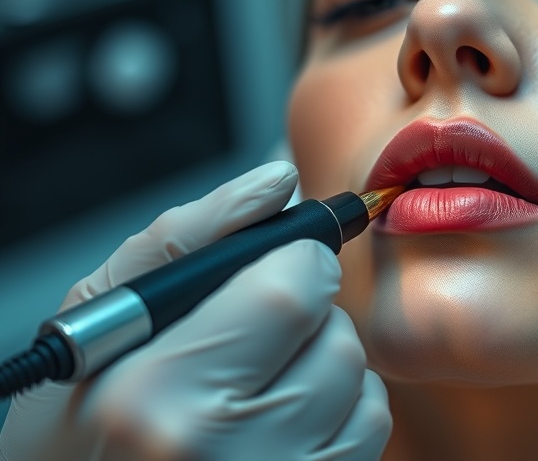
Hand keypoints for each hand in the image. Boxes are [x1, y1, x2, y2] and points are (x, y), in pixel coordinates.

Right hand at [0, 162, 391, 460]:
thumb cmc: (87, 421)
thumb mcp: (105, 318)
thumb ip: (188, 234)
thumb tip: (277, 180)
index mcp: (159, 391)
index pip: (292, 289)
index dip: (297, 263)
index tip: (278, 267)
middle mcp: (226, 448)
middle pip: (335, 333)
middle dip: (304, 316)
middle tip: (248, 340)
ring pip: (358, 375)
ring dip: (321, 361)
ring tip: (256, 385)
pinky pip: (372, 422)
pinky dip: (339, 405)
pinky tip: (281, 419)